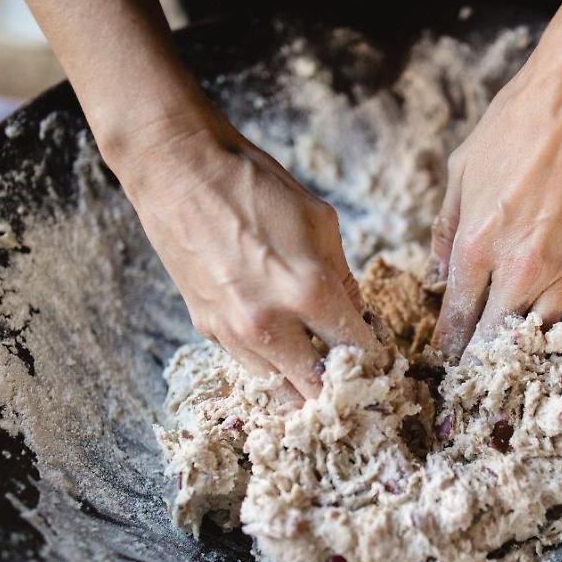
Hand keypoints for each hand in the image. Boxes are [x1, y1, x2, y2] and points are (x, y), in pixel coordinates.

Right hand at [117, 115, 379, 397]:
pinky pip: (249, 363)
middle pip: (317, 391)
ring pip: (279, 388)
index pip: (357, 353)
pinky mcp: (207, 329)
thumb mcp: (320, 222)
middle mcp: (269, 323)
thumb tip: (355, 317)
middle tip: (356, 384)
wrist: (178, 169)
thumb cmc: (255, 185)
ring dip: (302, 383)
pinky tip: (283, 346)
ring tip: (319, 370)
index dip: (377, 364)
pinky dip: (270, 363)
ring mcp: (233, 331)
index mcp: (309, 292)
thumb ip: (343, 278)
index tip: (383, 365)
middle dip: (341, 392)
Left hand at [429, 50, 561, 356]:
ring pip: (545, 330)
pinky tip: (556, 324)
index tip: (445, 361)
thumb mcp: (461, 170)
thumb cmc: (518, 123)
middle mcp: (525, 265)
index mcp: (480, 244)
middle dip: (483, 358)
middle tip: (475, 373)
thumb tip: (439, 270)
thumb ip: (446, 229)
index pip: (458, 319)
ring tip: (515, 356)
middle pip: (499, 338)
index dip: (449, 347)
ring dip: (527, 344)